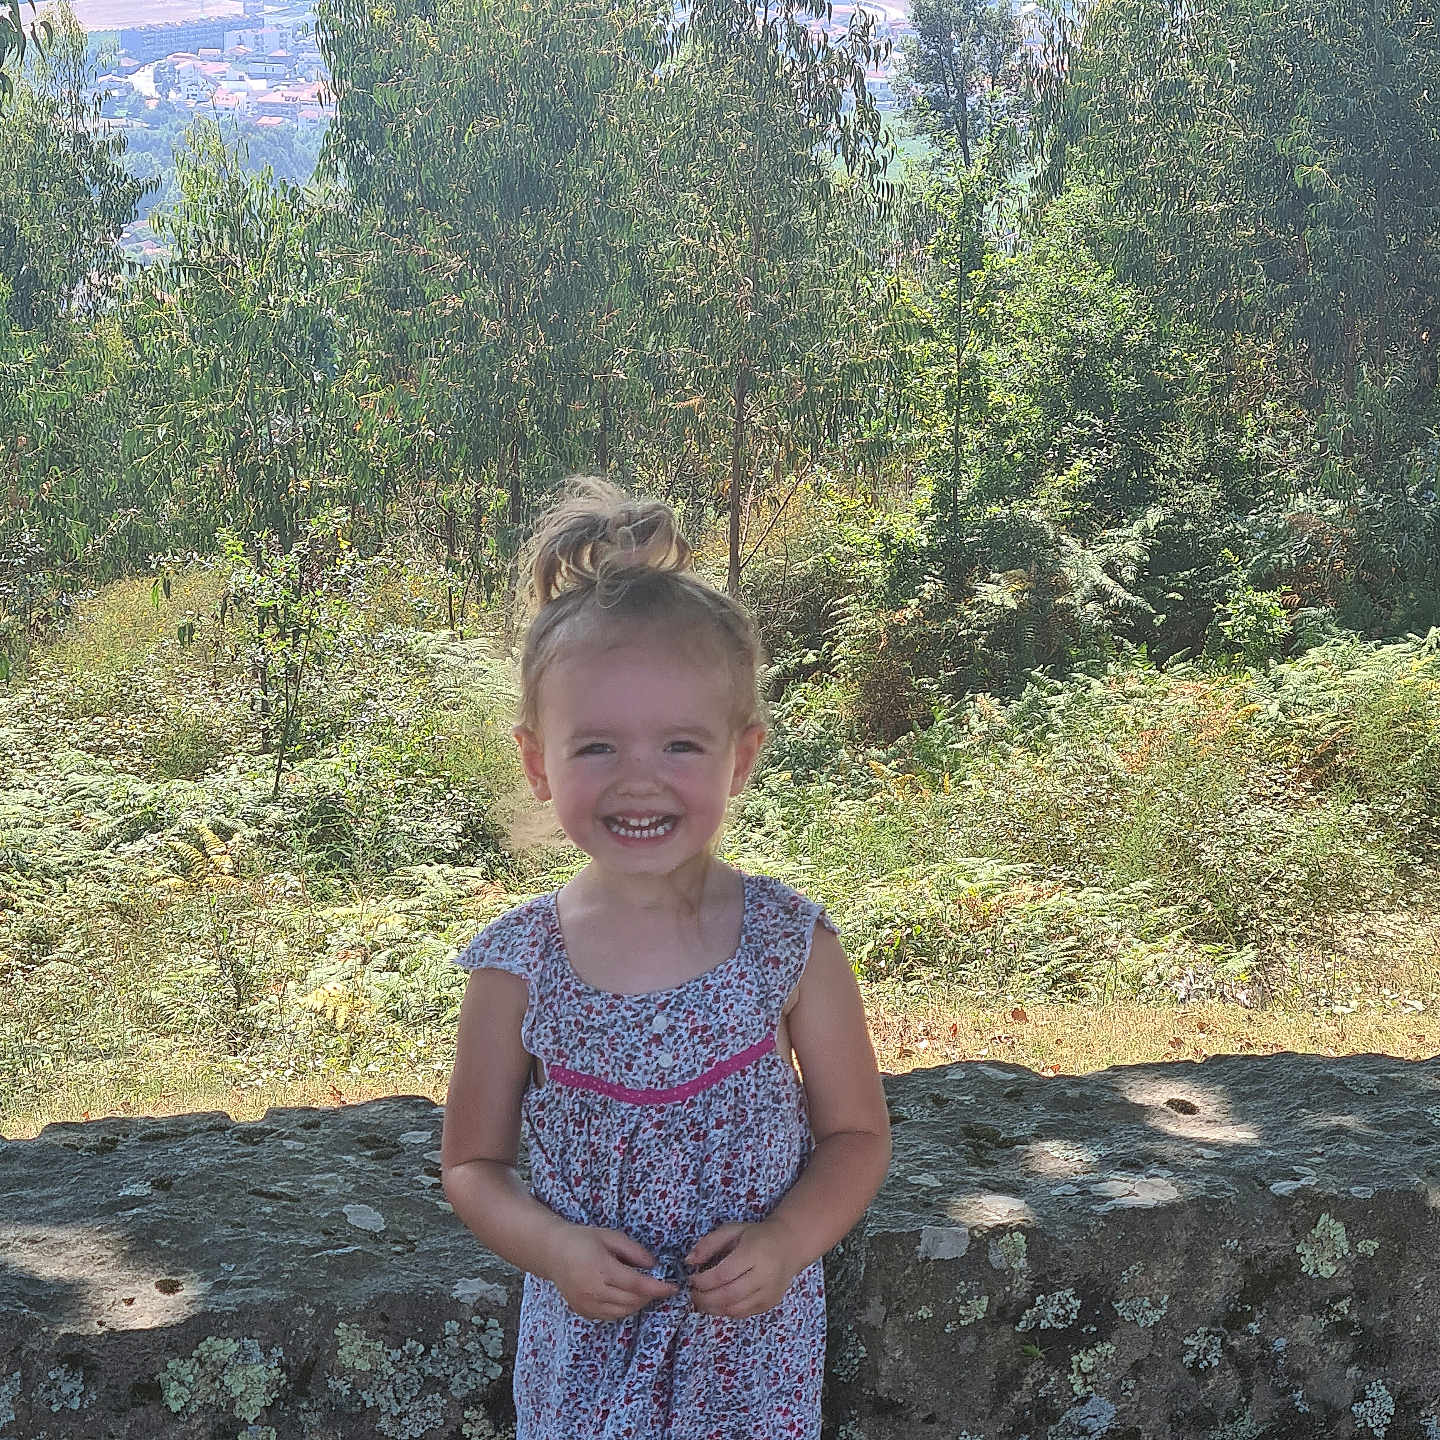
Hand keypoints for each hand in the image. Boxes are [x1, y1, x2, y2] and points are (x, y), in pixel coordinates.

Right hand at [544, 1222, 677, 1320]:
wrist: (553, 1252)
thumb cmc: (583, 1239)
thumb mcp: (611, 1236)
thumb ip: (634, 1251)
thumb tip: (654, 1265)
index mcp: (601, 1269)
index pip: (637, 1285)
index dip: (658, 1288)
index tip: (673, 1287)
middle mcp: (594, 1291)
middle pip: (632, 1301)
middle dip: (649, 1294)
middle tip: (657, 1283)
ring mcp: (587, 1305)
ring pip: (623, 1312)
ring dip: (637, 1303)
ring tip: (641, 1288)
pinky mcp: (583, 1312)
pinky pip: (610, 1316)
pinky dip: (623, 1308)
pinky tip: (624, 1295)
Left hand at [685, 1221, 800, 1318]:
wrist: (789, 1245)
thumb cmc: (757, 1236)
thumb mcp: (732, 1230)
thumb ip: (709, 1243)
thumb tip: (689, 1261)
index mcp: (754, 1252)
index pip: (723, 1274)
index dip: (703, 1281)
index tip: (691, 1279)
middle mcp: (764, 1275)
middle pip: (728, 1295)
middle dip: (705, 1298)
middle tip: (692, 1294)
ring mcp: (769, 1293)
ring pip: (735, 1309)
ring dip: (712, 1308)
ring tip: (700, 1301)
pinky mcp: (769, 1304)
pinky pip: (743, 1314)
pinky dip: (725, 1312)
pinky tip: (716, 1304)